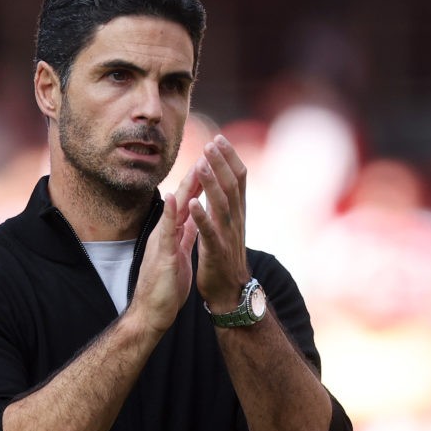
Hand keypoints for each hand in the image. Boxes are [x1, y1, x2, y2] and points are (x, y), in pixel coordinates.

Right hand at [129, 166, 200, 333]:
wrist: (152, 311)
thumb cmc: (166, 284)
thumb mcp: (179, 252)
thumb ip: (183, 234)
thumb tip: (191, 218)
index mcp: (174, 231)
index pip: (190, 200)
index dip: (202, 180)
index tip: (213, 159)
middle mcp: (167, 231)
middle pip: (183, 197)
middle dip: (197, 173)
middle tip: (209, 149)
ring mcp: (163, 241)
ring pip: (175, 208)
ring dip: (186, 185)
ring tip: (198, 163)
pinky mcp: (163, 254)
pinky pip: (167, 231)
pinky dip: (171, 213)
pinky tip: (175, 197)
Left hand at [189, 135, 250, 310]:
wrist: (230, 291)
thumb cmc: (225, 257)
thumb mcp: (227, 226)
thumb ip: (225, 205)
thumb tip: (221, 182)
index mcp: (236, 213)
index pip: (238, 179)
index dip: (229, 158)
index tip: (220, 138)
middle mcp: (235, 221)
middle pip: (232, 186)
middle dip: (222, 163)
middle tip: (213, 142)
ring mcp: (227, 236)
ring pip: (221, 204)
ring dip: (212, 183)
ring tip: (203, 164)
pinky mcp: (215, 251)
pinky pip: (209, 232)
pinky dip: (202, 217)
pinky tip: (193, 204)